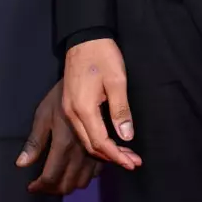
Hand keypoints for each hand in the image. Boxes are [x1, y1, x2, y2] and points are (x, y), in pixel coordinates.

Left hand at [17, 80, 101, 193]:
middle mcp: (81, 151)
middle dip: (53, 189)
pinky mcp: (105, 146)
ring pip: (83, 181)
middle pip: (68, 184)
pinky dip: (86, 176)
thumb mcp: (43, 114)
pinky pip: (97, 171)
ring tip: (58, 179)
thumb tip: (21, 164)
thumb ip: (35, 142)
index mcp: (64, 144)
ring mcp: (95, 149)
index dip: (40, 187)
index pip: (52, 177)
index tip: (32, 187)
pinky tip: (76, 170)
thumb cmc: (62, 95)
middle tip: (43, 184)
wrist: (89, 79)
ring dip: (70, 184)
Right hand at [61, 39, 140, 170]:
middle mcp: (71, 114)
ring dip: (105, 150)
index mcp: (82, 109)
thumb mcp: (117, 81)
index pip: (100, 142)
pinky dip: (97, 140)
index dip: (116, 155)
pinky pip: (82, 131)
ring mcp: (68, 110)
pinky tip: (110, 142)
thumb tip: (126, 137)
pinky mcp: (70, 105)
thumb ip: (121, 110)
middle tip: (133, 162)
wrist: (85, 38)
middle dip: (112, 157)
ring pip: (85, 140)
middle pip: (90, 145)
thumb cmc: (103, 56)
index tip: (132, 163)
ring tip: (126, 155)